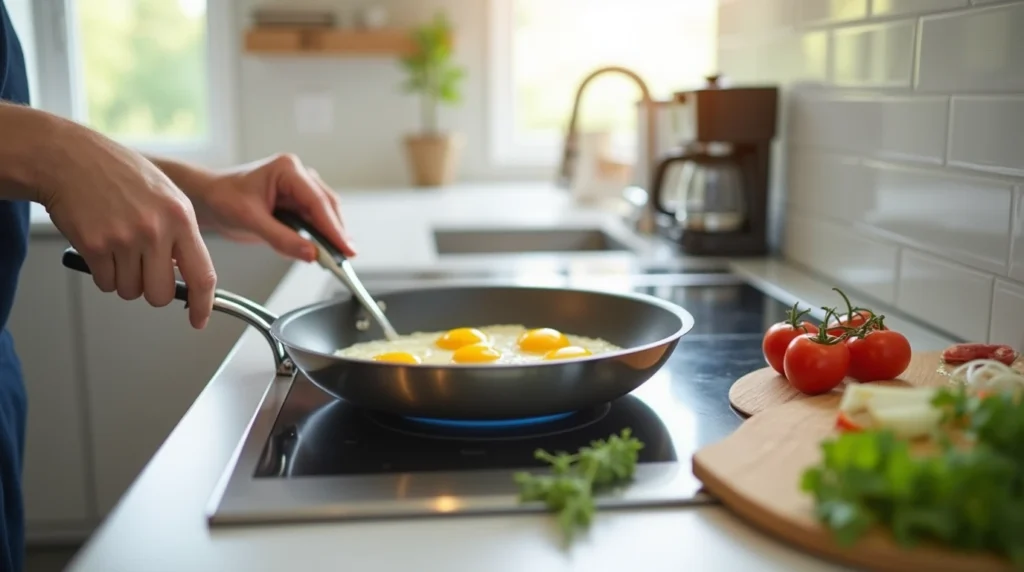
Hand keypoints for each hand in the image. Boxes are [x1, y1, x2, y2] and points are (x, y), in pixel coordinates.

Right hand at [38, 123, 215, 328]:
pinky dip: (102, 273)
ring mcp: (125, 239)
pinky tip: (101, 245)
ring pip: (130, 291)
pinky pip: (105, 283)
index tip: (199, 319)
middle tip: (142, 269)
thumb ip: (180, 233)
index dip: (202, 304)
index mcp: (181, 218)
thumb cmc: (119, 174)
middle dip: (152, 290)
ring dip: (124, 279)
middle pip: (161, 294)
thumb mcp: (167, 195)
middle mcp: (156, 230)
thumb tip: (186, 272)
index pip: (202, 275)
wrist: (71, 158)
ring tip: (118, 247)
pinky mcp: (95, 246)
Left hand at [190, 154, 354, 261]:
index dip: (334, 228)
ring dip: (328, 237)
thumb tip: (311, 254)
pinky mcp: (297, 204)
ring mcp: (299, 190)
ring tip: (332, 258)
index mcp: (288, 170)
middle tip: (343, 259)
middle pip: (327, 208)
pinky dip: (316, 238)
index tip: (346, 249)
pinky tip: (316, 250)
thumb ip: (282, 239)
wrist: (208, 199)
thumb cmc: (223, 198)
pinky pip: (313, 222)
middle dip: (336, 234)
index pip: (318, 202)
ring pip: (324, 216)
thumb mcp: (250, 220)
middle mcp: (298, 176)